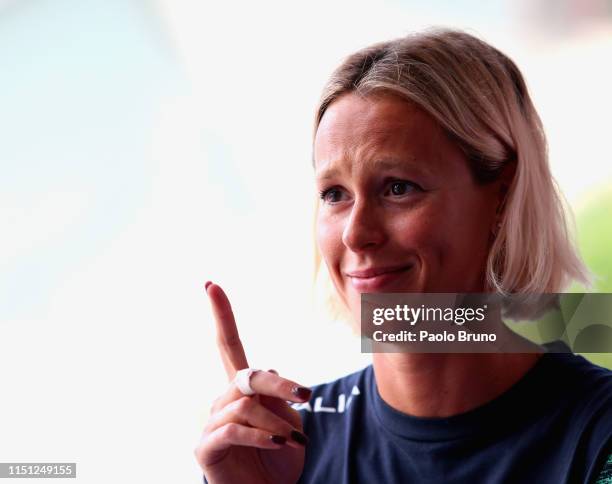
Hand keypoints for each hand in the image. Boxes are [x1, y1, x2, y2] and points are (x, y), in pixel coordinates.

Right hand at [195, 282, 309, 483]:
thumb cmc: (279, 457)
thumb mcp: (286, 420)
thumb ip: (278, 396)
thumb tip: (272, 377)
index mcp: (241, 389)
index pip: (229, 344)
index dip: (222, 315)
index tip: (211, 285)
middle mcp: (223, 399)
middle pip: (249, 376)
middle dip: (279, 385)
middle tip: (307, 397)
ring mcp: (211, 423)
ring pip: (245, 405)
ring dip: (275, 420)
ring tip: (294, 439)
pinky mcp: (206, 447)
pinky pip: (233, 429)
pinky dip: (259, 434)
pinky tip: (276, 442)